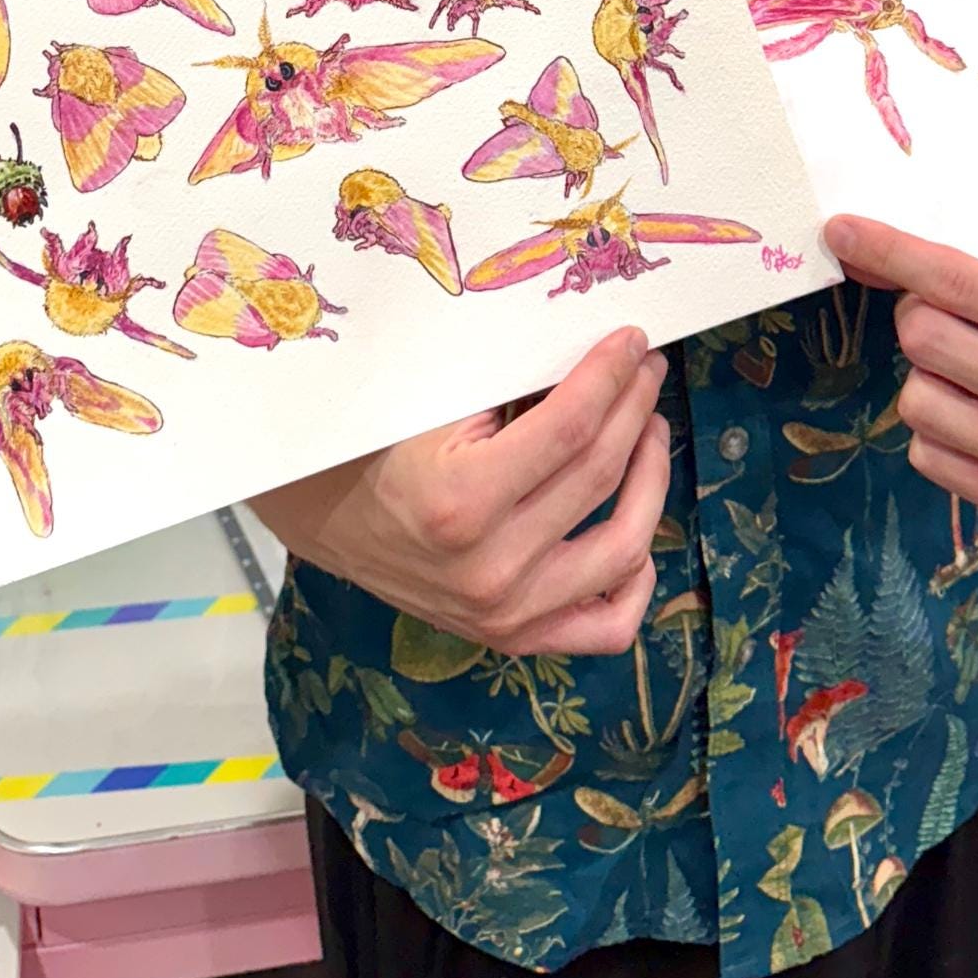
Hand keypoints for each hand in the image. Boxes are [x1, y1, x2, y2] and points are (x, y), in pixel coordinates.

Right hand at [252, 327, 670, 657]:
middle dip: (634, 407)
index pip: (570, 427)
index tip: (630, 341)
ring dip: (649, 478)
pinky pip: (604, 627)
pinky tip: (638, 533)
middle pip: (598, 474)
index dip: (610, 374)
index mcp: (463, 502)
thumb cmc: (379, 443)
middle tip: (644, 370)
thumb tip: (595, 356)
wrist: (327, 515)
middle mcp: (491, 570)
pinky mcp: (514, 637)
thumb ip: (514, 385)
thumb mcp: (434, 403)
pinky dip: (635, 582)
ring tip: (648, 430)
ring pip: (622, 548)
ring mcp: (506, 614)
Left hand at [823, 217, 977, 523]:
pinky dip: (936, 429)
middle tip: (957, 321)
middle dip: (922, 318)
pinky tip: (976, 413)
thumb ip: (938, 262)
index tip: (843, 232)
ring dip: (927, 379)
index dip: (890, 250)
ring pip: (914, 402)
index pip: (953, 280)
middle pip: (921, 338)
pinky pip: (924, 456)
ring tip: (971, 371)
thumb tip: (848, 246)